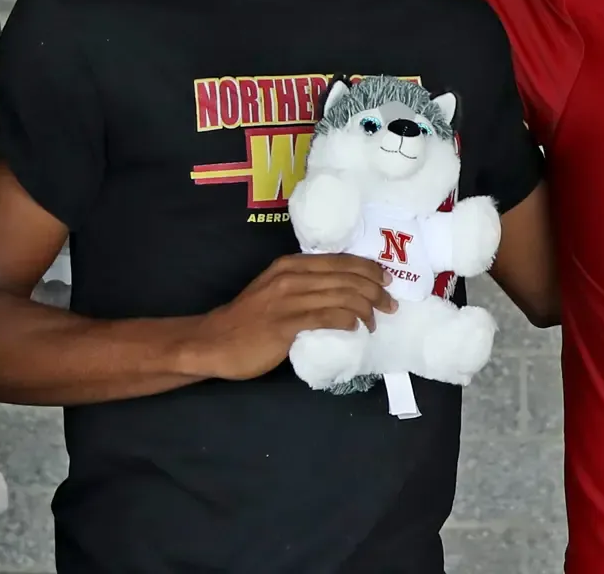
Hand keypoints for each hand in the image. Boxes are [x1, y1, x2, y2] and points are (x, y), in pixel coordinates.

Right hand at [188, 253, 394, 380]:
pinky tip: (355, 328)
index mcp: (290, 265)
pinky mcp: (285, 325)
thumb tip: (340, 291)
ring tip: (375, 321)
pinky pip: (326, 317)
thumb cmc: (248, 320)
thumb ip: (302, 285)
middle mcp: (291, 277)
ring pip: (341, 296)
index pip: (340, 261)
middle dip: (375, 289)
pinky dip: (347, 320)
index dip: (368, 269)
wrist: (214, 342)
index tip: (386, 280)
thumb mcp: (275, 290)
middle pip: (346, 277)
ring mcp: (288, 300)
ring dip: (366, 309)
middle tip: (390, 304)